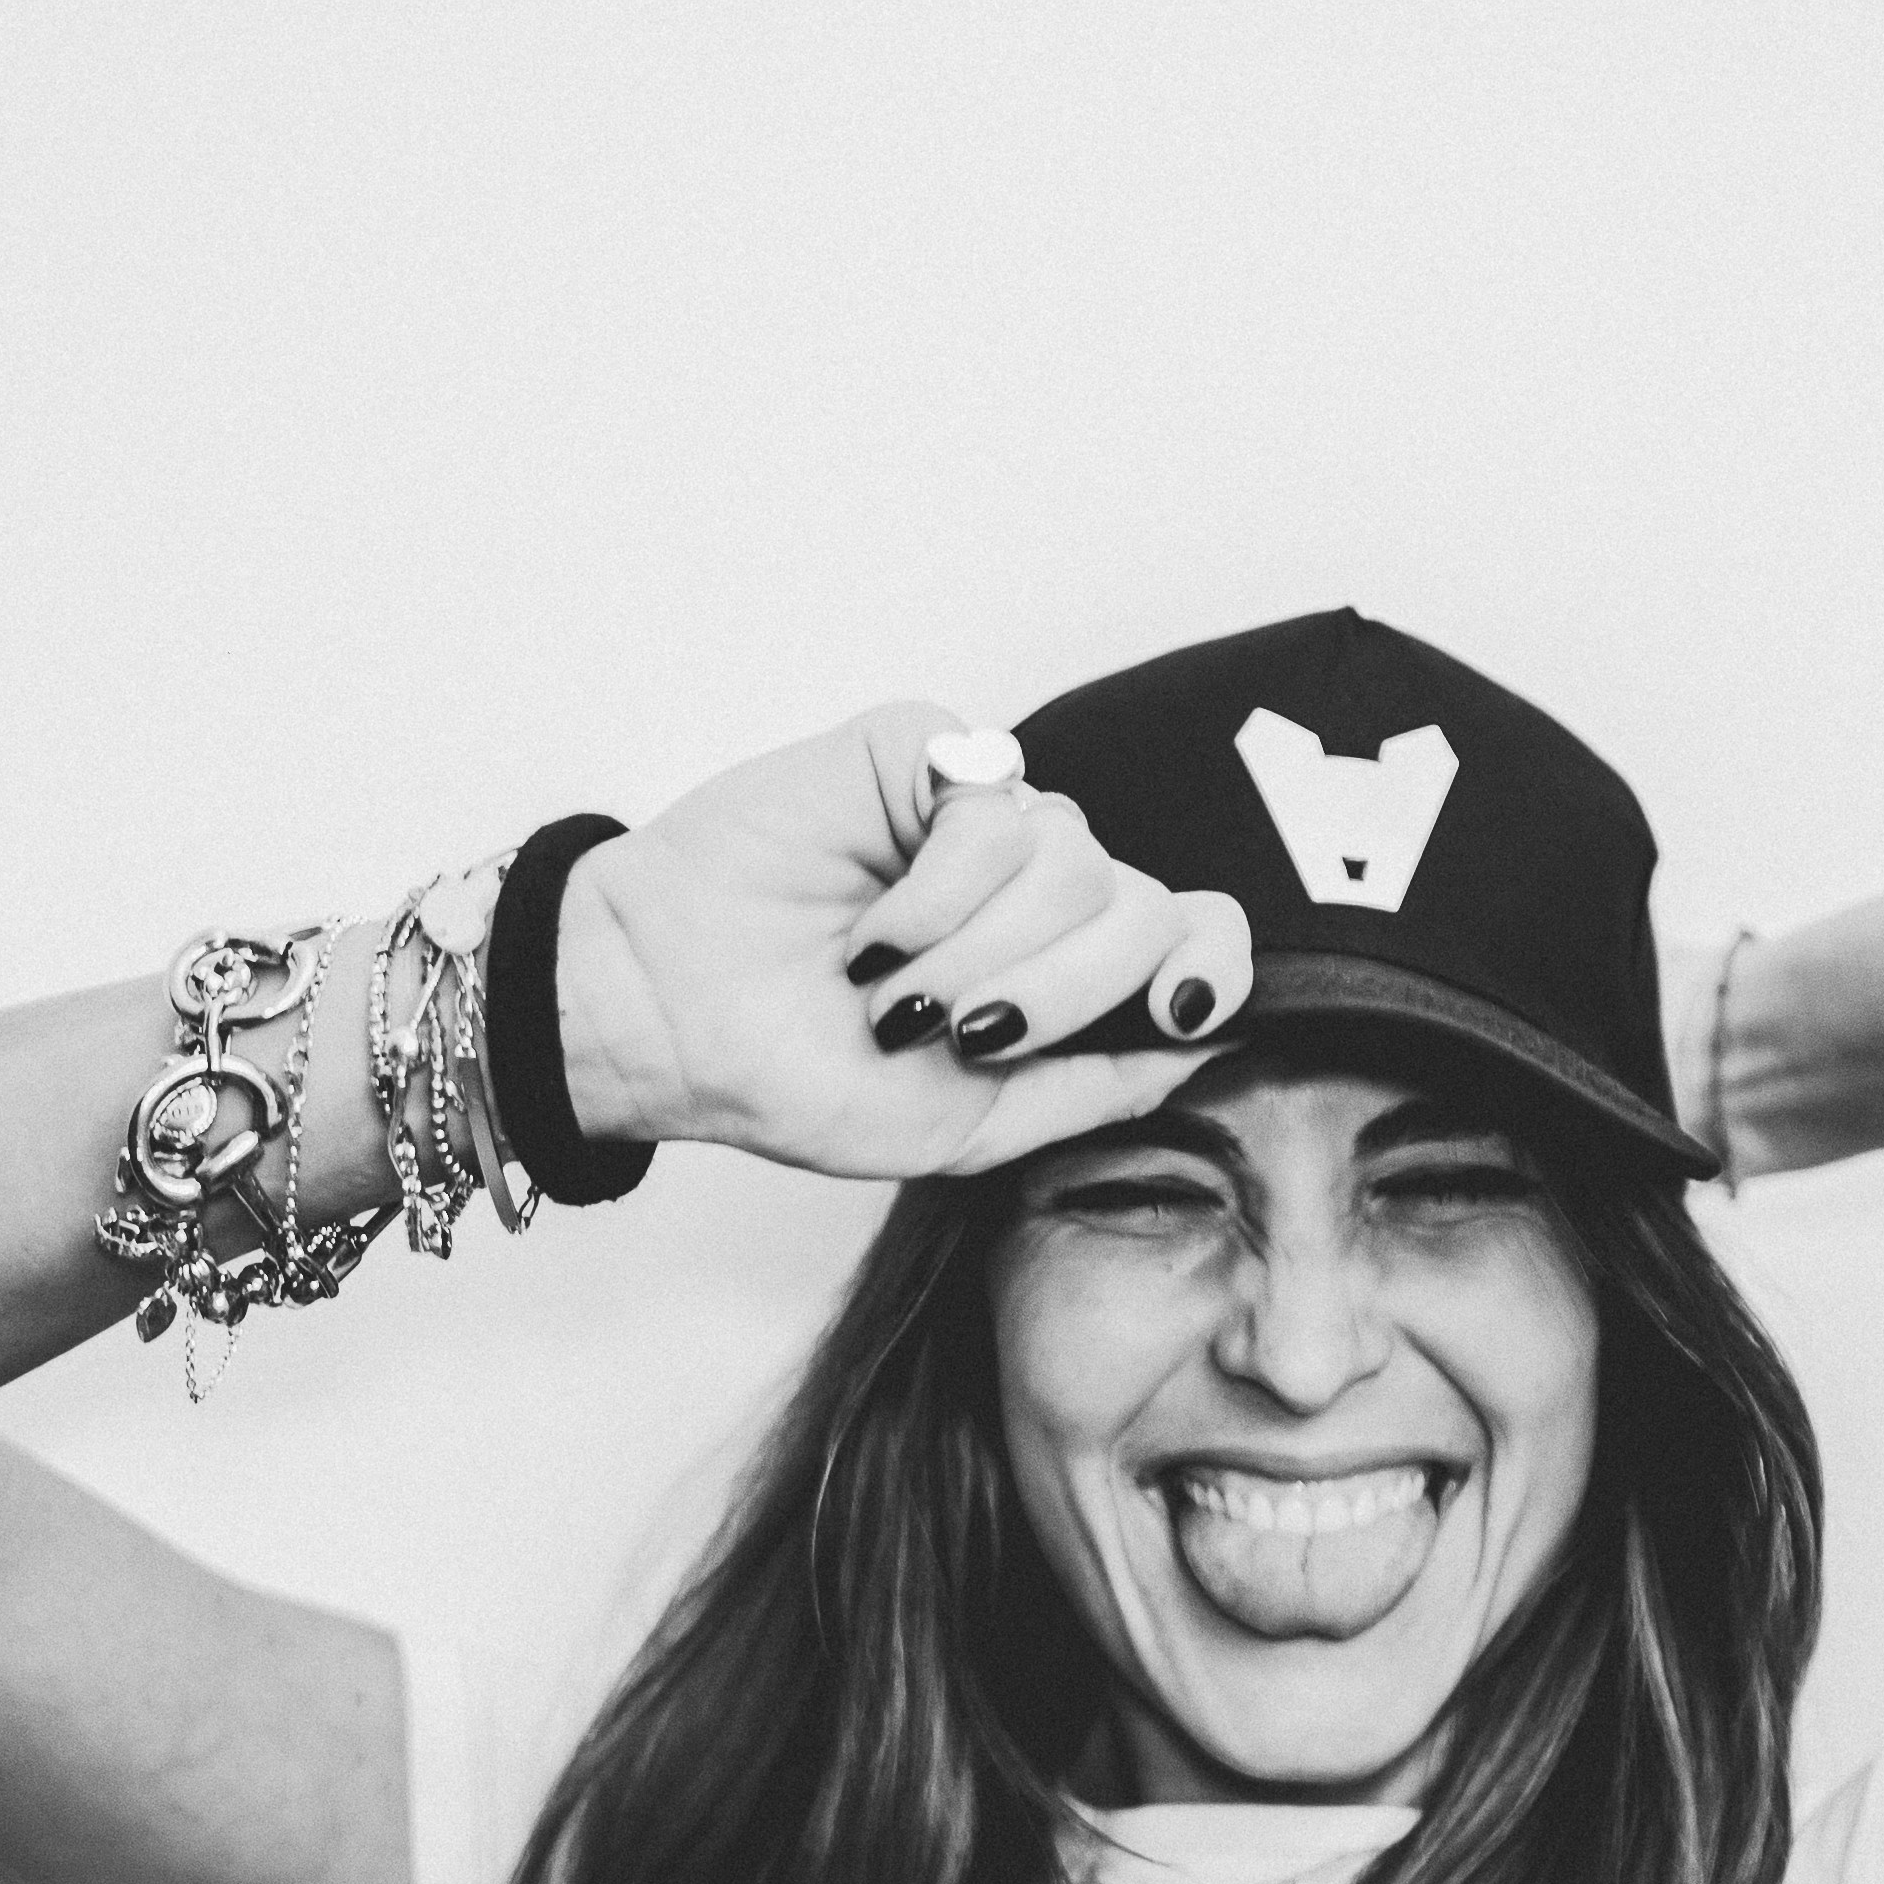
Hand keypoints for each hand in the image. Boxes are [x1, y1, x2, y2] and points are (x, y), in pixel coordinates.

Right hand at [557, 701, 1259, 1180]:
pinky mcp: (924, 755)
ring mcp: (986, 814)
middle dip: (1055, 994)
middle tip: (951, 1033)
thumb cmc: (802, 1076)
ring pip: (1077, 863)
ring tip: (888, 990)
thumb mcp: (970, 1127)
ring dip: (976, 955)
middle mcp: (1040, 884)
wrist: (672, 1024)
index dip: (1210, 967)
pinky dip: (940, 897)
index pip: (1196, 934)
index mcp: (1064, 967)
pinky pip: (997, 809)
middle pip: (1144, 908)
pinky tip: (875, 933)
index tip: (1172, 1012)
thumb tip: (1208, 1040)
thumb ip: (1097, 1087)